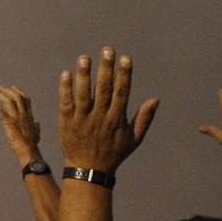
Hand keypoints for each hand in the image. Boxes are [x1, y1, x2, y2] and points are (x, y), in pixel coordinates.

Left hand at [0, 86, 42, 163]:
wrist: (28, 151)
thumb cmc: (31, 145)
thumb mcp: (36, 134)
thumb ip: (36, 128)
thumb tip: (37, 124)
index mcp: (29, 116)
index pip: (25, 100)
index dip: (19, 92)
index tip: (13, 87)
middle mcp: (23, 115)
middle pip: (17, 97)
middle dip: (8, 90)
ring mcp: (17, 118)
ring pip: (10, 101)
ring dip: (1, 94)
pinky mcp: (9, 123)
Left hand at [57, 47, 157, 172]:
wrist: (88, 170)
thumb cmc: (113, 153)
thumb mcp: (133, 139)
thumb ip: (144, 118)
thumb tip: (155, 99)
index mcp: (116, 119)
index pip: (121, 92)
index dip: (124, 75)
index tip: (125, 58)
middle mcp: (100, 117)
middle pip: (103, 89)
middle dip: (106, 68)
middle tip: (107, 50)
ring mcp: (82, 119)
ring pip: (83, 94)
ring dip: (84, 75)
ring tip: (84, 58)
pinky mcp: (67, 121)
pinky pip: (65, 103)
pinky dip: (65, 89)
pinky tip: (66, 74)